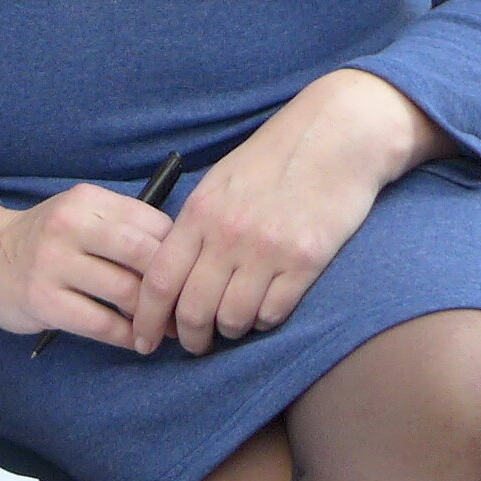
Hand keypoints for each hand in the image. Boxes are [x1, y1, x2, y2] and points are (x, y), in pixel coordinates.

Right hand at [0, 190, 172, 346]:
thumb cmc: (45, 240)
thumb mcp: (79, 215)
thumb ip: (123, 227)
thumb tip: (183, 259)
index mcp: (87, 201)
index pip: (154, 223)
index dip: (180, 254)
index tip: (190, 276)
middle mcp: (69, 226)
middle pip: (144, 255)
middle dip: (172, 286)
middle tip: (187, 307)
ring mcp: (53, 264)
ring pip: (125, 292)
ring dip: (154, 317)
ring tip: (166, 329)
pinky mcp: (43, 301)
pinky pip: (100, 323)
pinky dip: (126, 335)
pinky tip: (135, 340)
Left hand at [131, 70, 443, 356]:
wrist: (337, 135)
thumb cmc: (275, 158)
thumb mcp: (220, 182)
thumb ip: (195, 225)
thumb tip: (171, 272)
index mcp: (200, 212)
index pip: (159, 281)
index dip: (146, 319)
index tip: (144, 340)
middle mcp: (229, 234)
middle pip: (193, 310)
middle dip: (189, 338)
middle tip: (194, 345)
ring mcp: (269, 250)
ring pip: (233, 319)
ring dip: (230, 330)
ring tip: (233, 324)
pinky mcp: (307, 260)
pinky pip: (274, 312)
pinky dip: (265, 320)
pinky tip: (266, 309)